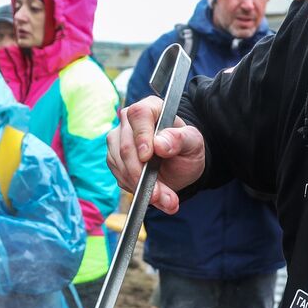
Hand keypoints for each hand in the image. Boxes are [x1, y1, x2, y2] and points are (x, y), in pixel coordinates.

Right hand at [106, 97, 205, 214]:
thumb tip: (160, 144)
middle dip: (142, 175)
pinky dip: (136, 190)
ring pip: (121, 165)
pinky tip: (153, 195)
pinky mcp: (114, 159)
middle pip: (126, 146)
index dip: (141, 136)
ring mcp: (118, 141)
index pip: (138, 115)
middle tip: (160, 194)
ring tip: (163, 198)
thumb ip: (180, 140)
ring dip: (141, 187)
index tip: (147, 157)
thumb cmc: (186, 149)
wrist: (179, 166)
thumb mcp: (193, 144)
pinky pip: (119, 177)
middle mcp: (129, 122)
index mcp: (150, 108)